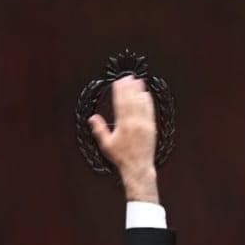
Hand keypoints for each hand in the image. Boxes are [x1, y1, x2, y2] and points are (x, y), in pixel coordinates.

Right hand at [88, 75, 158, 203]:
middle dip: (129, 87)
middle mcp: (135, 122)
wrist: (138, 167)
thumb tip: (92, 118)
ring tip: (138, 80)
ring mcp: (145, 124)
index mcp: (123, 125)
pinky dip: (148, 101)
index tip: (118, 81)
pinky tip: (146, 94)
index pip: (121, 103)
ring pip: (142, 103)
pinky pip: (150, 110)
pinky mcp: (152, 127)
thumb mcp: (107, 145)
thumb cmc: (122, 157)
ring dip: (139, 91)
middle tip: (128, 76)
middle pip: (132, 100)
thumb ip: (99, 130)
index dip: (120, 91)